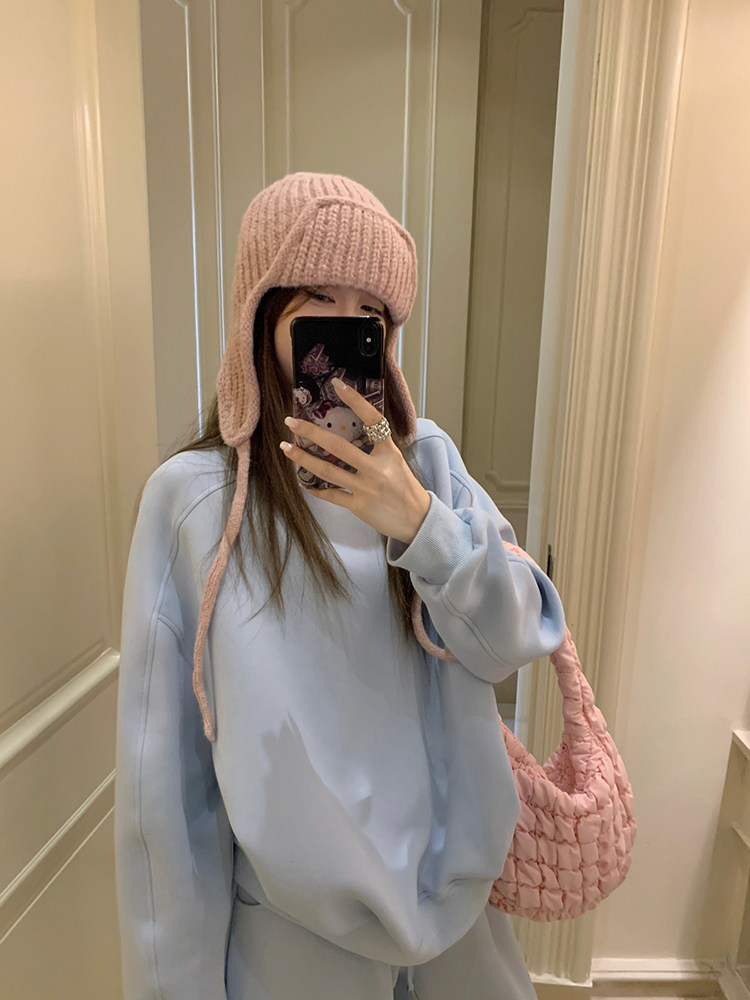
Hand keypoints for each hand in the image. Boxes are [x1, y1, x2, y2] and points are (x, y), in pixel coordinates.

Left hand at [279, 380, 430, 544]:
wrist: (417, 520)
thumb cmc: (405, 488)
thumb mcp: (396, 461)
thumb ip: (377, 447)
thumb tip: (354, 429)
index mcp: (389, 451)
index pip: (372, 419)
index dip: (355, 401)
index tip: (337, 385)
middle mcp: (376, 468)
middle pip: (338, 447)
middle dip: (311, 433)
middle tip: (291, 422)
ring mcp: (366, 487)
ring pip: (327, 471)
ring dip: (303, 458)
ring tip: (286, 448)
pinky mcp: (358, 505)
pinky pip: (331, 494)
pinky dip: (315, 488)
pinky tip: (303, 481)